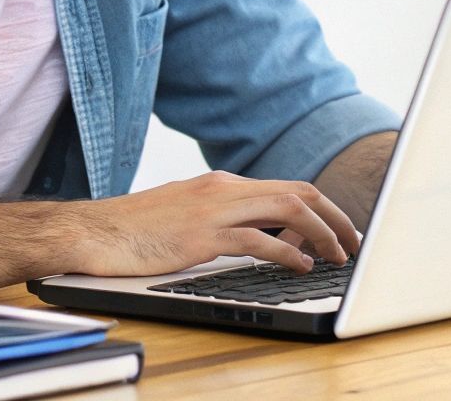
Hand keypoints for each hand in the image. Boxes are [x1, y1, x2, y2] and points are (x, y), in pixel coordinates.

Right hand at [65, 170, 360, 275]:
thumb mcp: (188, 214)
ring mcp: (215, 210)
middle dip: (335, 216)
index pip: (289, 186)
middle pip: (299, 192)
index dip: (323, 207)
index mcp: (223, 183)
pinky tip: (301, 266)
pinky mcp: (203, 236)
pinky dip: (288, 253)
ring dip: (322, 233)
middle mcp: (225, 189)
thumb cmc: (137, 229)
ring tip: (337, 255)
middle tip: (355, 241)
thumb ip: (225, 219)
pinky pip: (259, 240)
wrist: (95, 232)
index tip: (342, 229)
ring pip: (288, 210)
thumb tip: (264, 236)